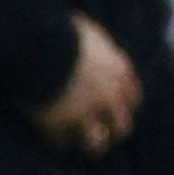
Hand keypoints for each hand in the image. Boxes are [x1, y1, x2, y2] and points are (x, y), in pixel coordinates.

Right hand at [32, 12, 143, 157]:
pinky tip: (49, 136)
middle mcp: (107, 97)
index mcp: (118, 72)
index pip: (133, 97)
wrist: (40, 46)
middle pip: (122, 126)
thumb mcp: (88, 31)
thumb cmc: (62, 30)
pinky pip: (61, 143)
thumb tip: (88, 37)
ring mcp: (84, 114)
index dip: (125, 105)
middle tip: (103, 132)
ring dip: (89, 143)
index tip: (118, 108)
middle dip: (113, 131)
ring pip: (96, 143)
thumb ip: (95, 44)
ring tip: (79, 144)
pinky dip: (55, 140)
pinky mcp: (59, 125)